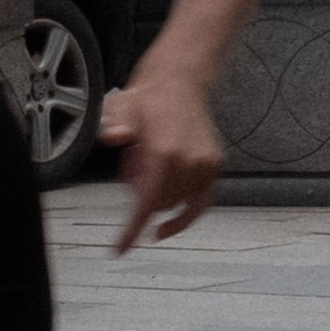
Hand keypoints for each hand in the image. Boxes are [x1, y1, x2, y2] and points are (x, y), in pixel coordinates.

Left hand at [100, 68, 224, 252]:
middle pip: (158, 204)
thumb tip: (114, 135)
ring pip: (177, 205)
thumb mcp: (124, 108)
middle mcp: (190, 162)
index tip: (120, 249)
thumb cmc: (151, 96)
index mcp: (165, 152)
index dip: (131, 230)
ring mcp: (206, 166)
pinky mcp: (215, 166)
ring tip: (151, 166)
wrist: (181, 81)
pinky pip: (201, 203)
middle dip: (141, 195)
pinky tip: (169, 223)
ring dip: (160, 196)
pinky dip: (186, 214)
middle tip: (133, 167)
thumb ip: (117, 125)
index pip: (146, 204)